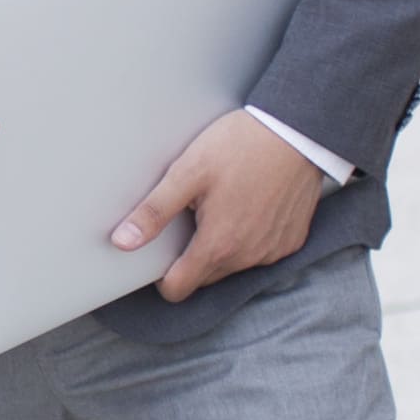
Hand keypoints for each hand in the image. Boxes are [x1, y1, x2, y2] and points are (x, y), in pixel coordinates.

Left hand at [115, 110, 325, 298]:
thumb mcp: (188, 173)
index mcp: (218, 246)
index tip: (160, 252)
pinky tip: (248, 207)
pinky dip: (250, 239)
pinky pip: (261, 253)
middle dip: (192, 256)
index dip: (162, 276)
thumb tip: (123, 241)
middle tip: (192, 215)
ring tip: (221, 206)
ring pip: (233, 265)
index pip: (178, 289)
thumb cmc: (241, 146)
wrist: (296, 131)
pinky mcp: (291, 241)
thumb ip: (154, 212)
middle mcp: (248, 257)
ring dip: (222, 247)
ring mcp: (273, 251)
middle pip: (205, 277)